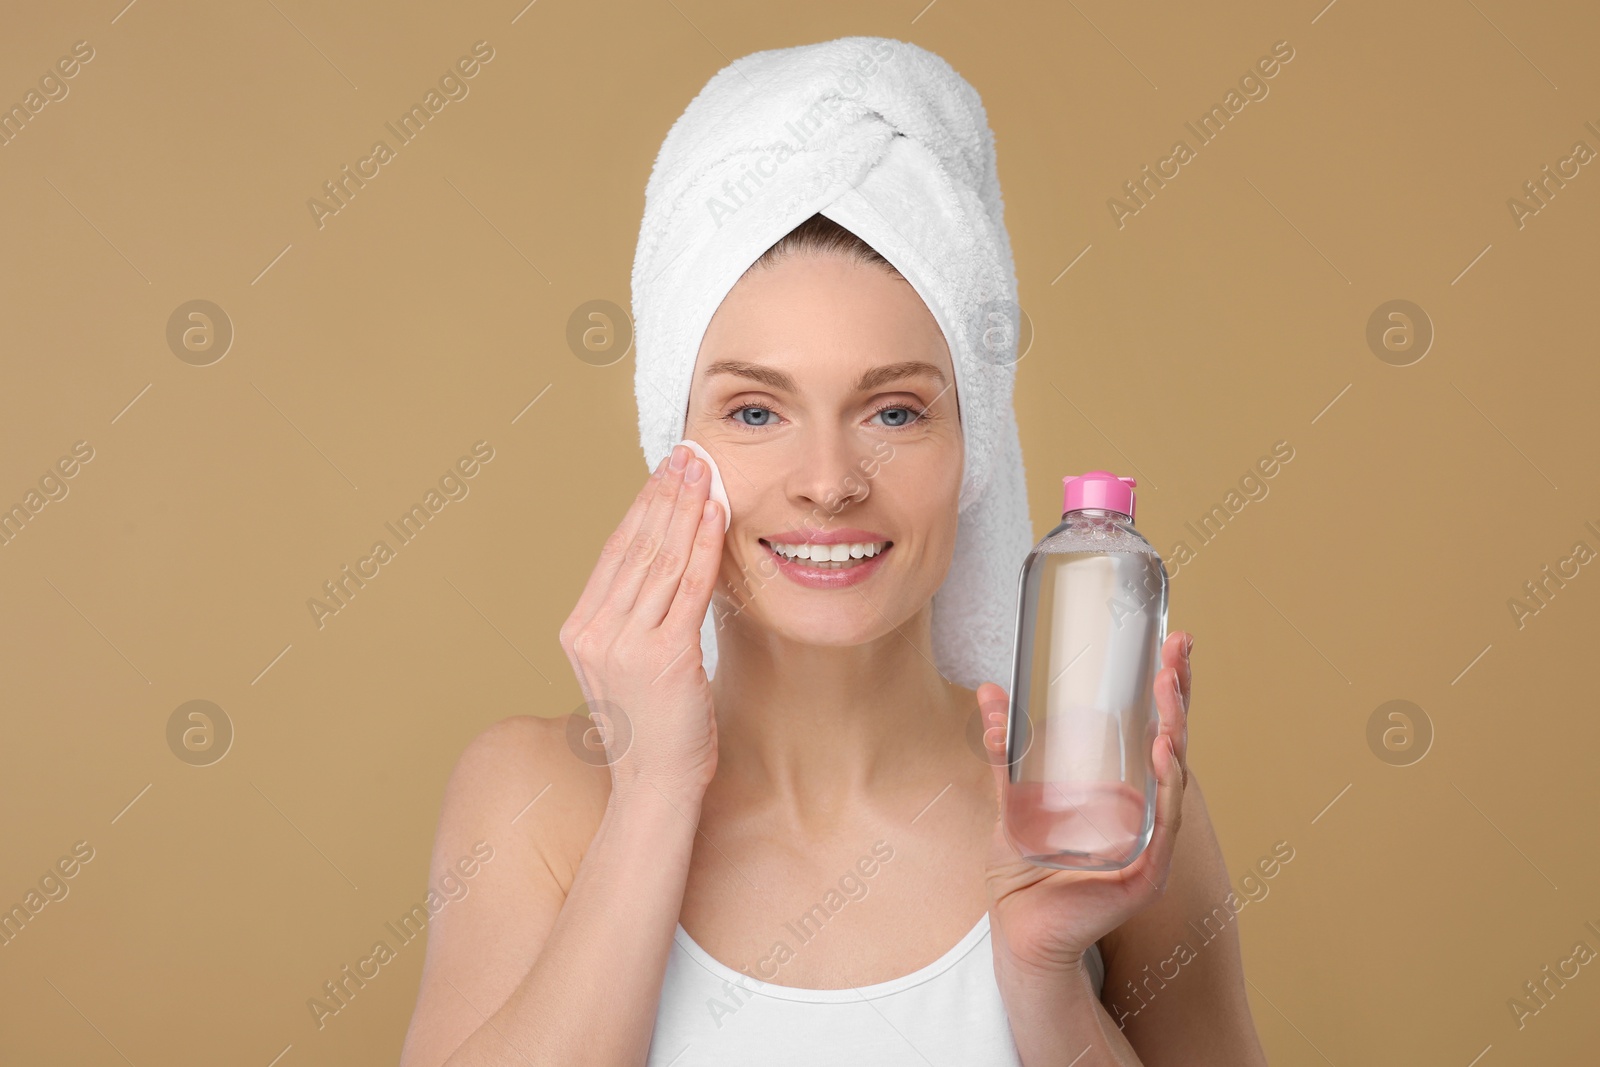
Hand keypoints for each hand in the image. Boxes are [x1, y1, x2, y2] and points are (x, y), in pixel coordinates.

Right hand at [558, 444, 725, 803]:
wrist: (655, 788)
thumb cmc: (654, 731)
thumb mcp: (630, 667)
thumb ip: (635, 620)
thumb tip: (663, 569)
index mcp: (580, 630)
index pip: (615, 552)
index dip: (643, 506)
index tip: (666, 472)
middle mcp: (595, 631)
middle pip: (636, 546)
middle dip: (666, 494)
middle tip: (688, 454)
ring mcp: (625, 644)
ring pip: (662, 559)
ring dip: (687, 509)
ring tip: (705, 471)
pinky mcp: (663, 656)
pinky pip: (688, 588)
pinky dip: (704, 546)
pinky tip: (717, 516)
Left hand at [980, 631, 1193, 976]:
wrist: (1019, 923)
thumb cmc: (1024, 867)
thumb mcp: (1011, 795)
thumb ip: (1005, 746)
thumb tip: (989, 691)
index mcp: (1122, 790)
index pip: (1153, 729)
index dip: (1166, 689)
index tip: (1172, 643)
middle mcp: (1145, 811)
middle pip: (1171, 742)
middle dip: (1178, 694)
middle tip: (1179, 650)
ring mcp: (1151, 839)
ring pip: (1173, 775)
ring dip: (1175, 729)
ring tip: (1170, 689)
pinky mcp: (1147, 868)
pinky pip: (1164, 820)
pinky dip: (1167, 784)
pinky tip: (1164, 749)